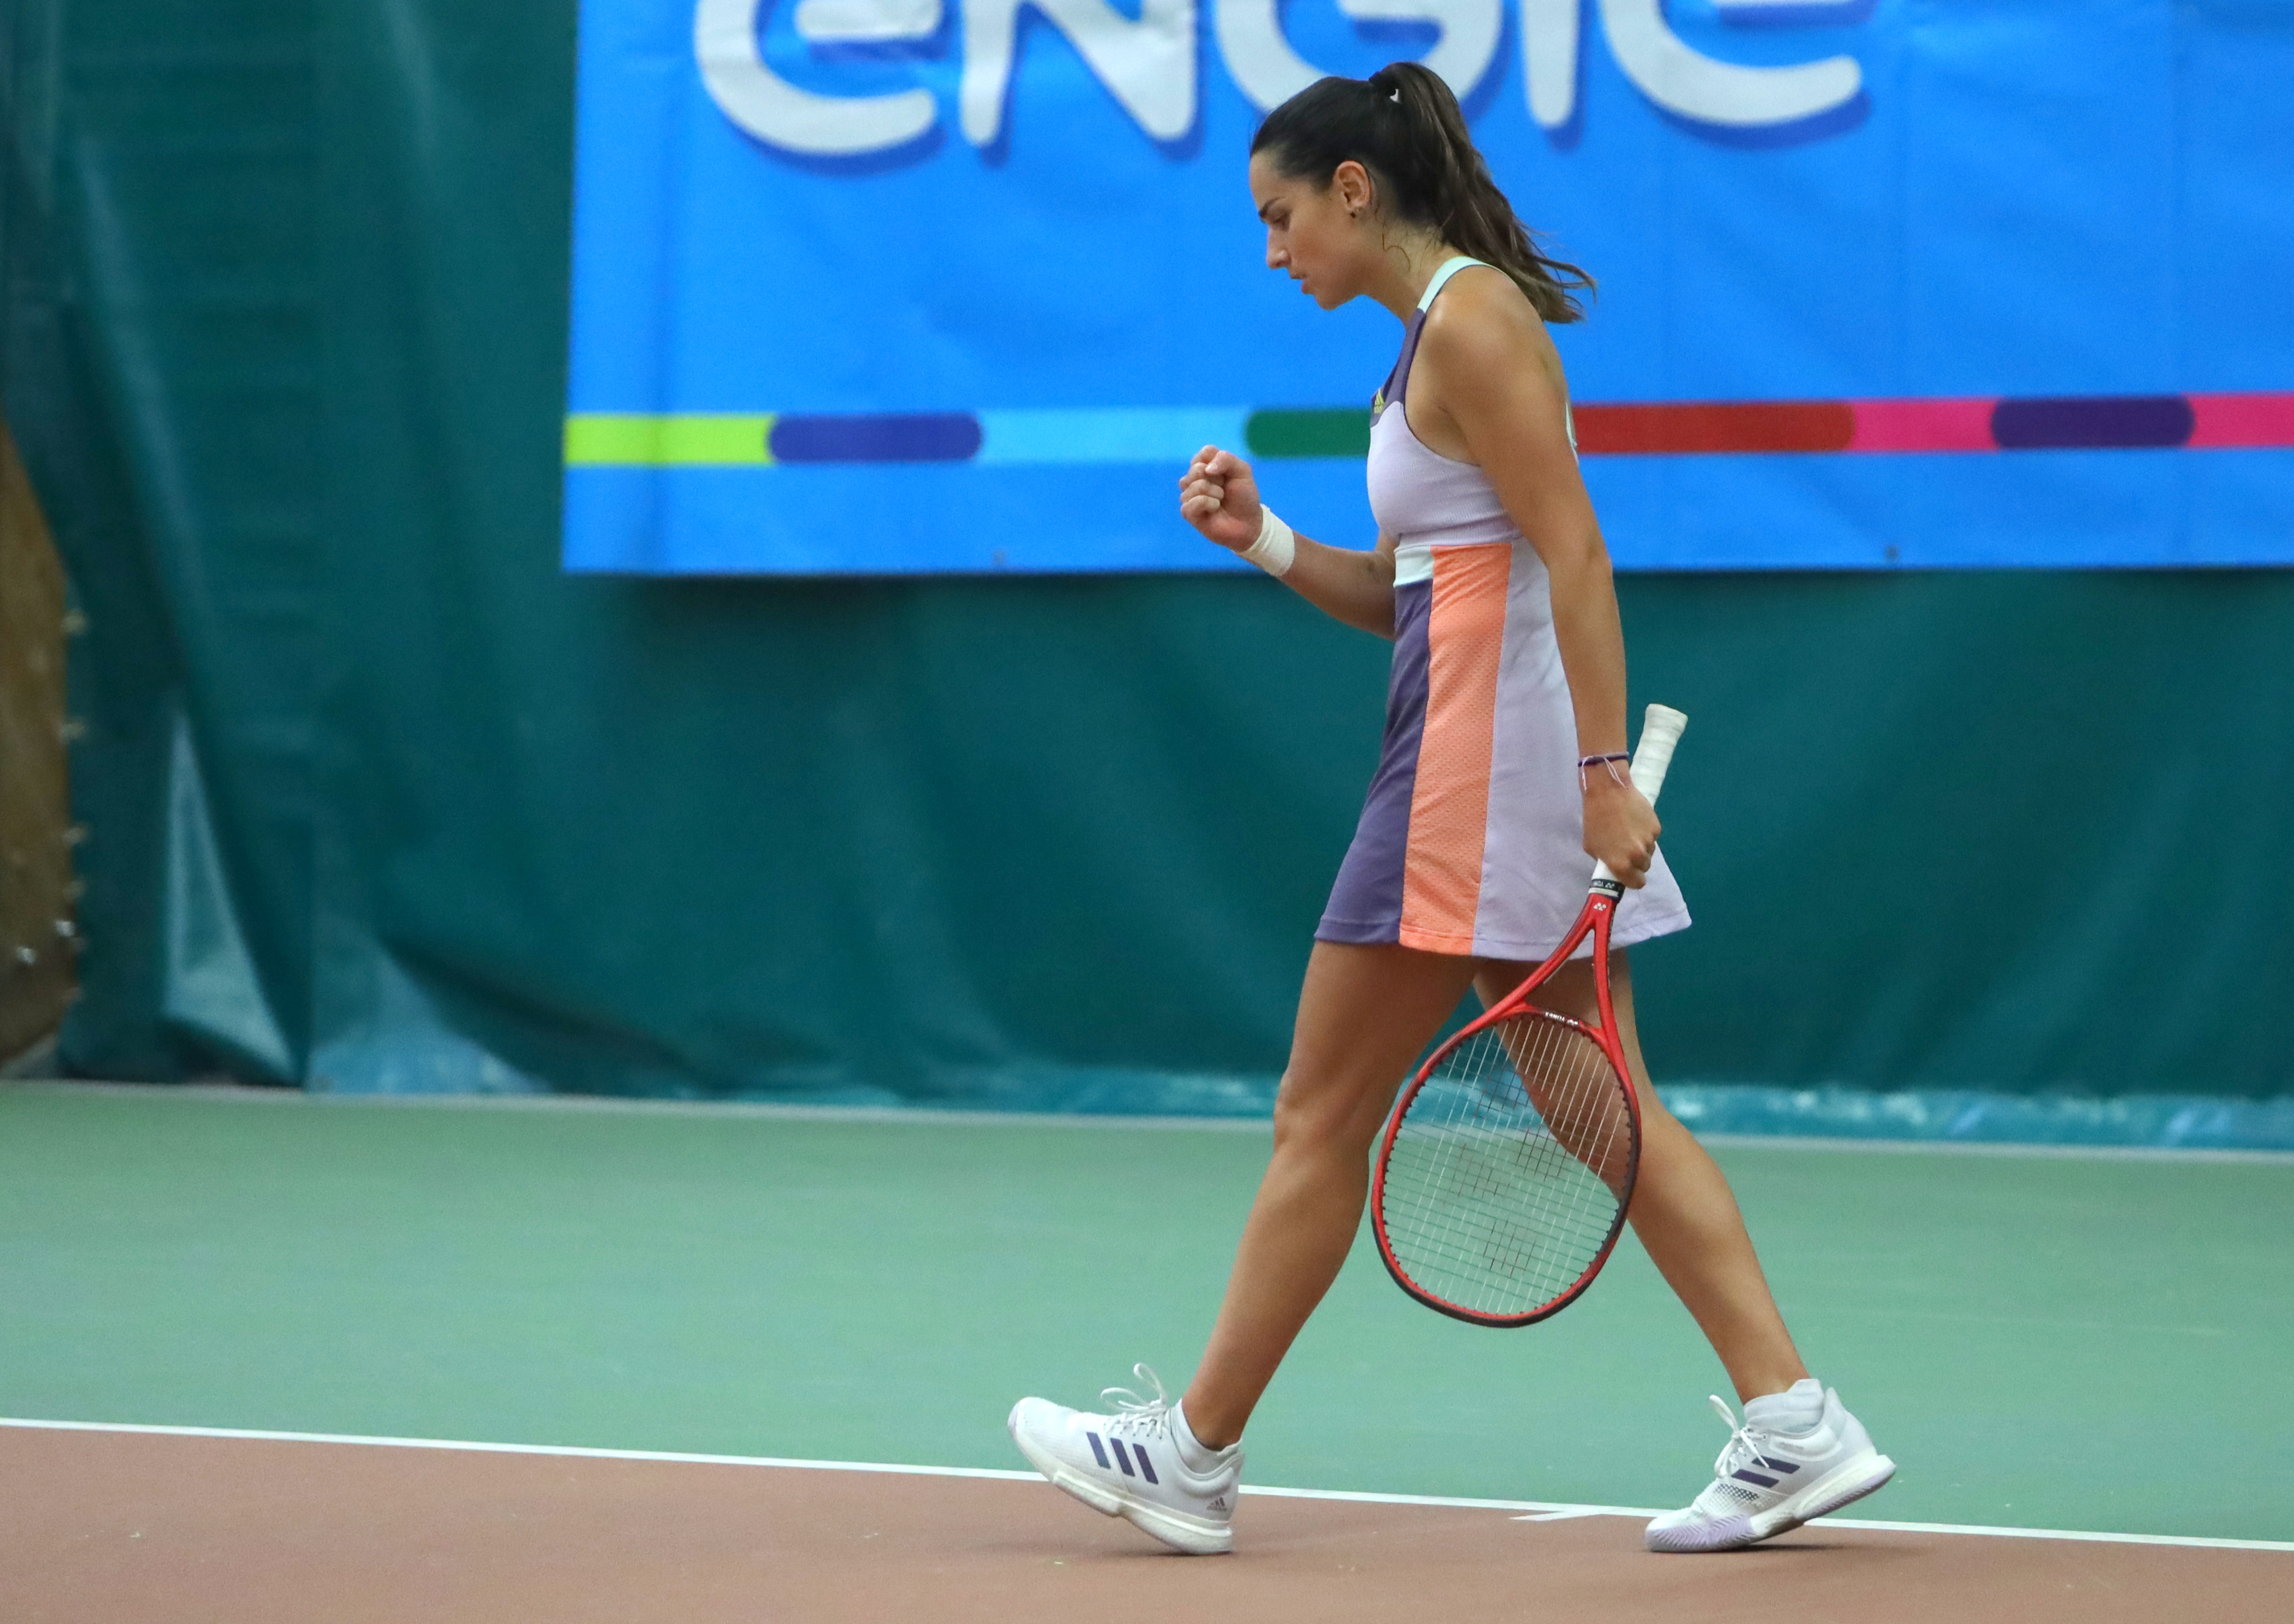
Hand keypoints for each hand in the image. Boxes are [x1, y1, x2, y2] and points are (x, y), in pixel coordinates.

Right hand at [1178, 445, 1261, 551]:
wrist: (1248, 523)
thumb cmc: (1244, 496)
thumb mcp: (1242, 471)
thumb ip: (1226, 459)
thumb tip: (1206, 469)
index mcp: (1207, 465)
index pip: (1205, 452)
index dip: (1219, 462)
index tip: (1228, 474)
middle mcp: (1195, 478)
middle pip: (1197, 468)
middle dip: (1217, 480)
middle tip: (1224, 490)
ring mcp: (1189, 494)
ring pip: (1196, 485)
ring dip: (1215, 493)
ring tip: (1220, 501)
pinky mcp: (1187, 511)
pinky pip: (1194, 501)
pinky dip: (1209, 504)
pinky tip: (1215, 509)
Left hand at [1581, 766, 1660, 887]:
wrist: (1608, 792)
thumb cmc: (1595, 819)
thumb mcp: (1592, 846)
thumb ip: (1606, 860)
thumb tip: (1614, 866)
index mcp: (1621, 864)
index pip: (1637, 883)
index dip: (1633, 879)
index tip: (1630, 874)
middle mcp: (1638, 855)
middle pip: (1644, 866)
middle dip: (1637, 861)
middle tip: (1626, 849)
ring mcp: (1649, 840)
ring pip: (1649, 851)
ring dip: (1642, 846)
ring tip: (1629, 831)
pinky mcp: (1656, 826)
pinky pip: (1653, 836)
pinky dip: (1646, 832)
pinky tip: (1635, 821)